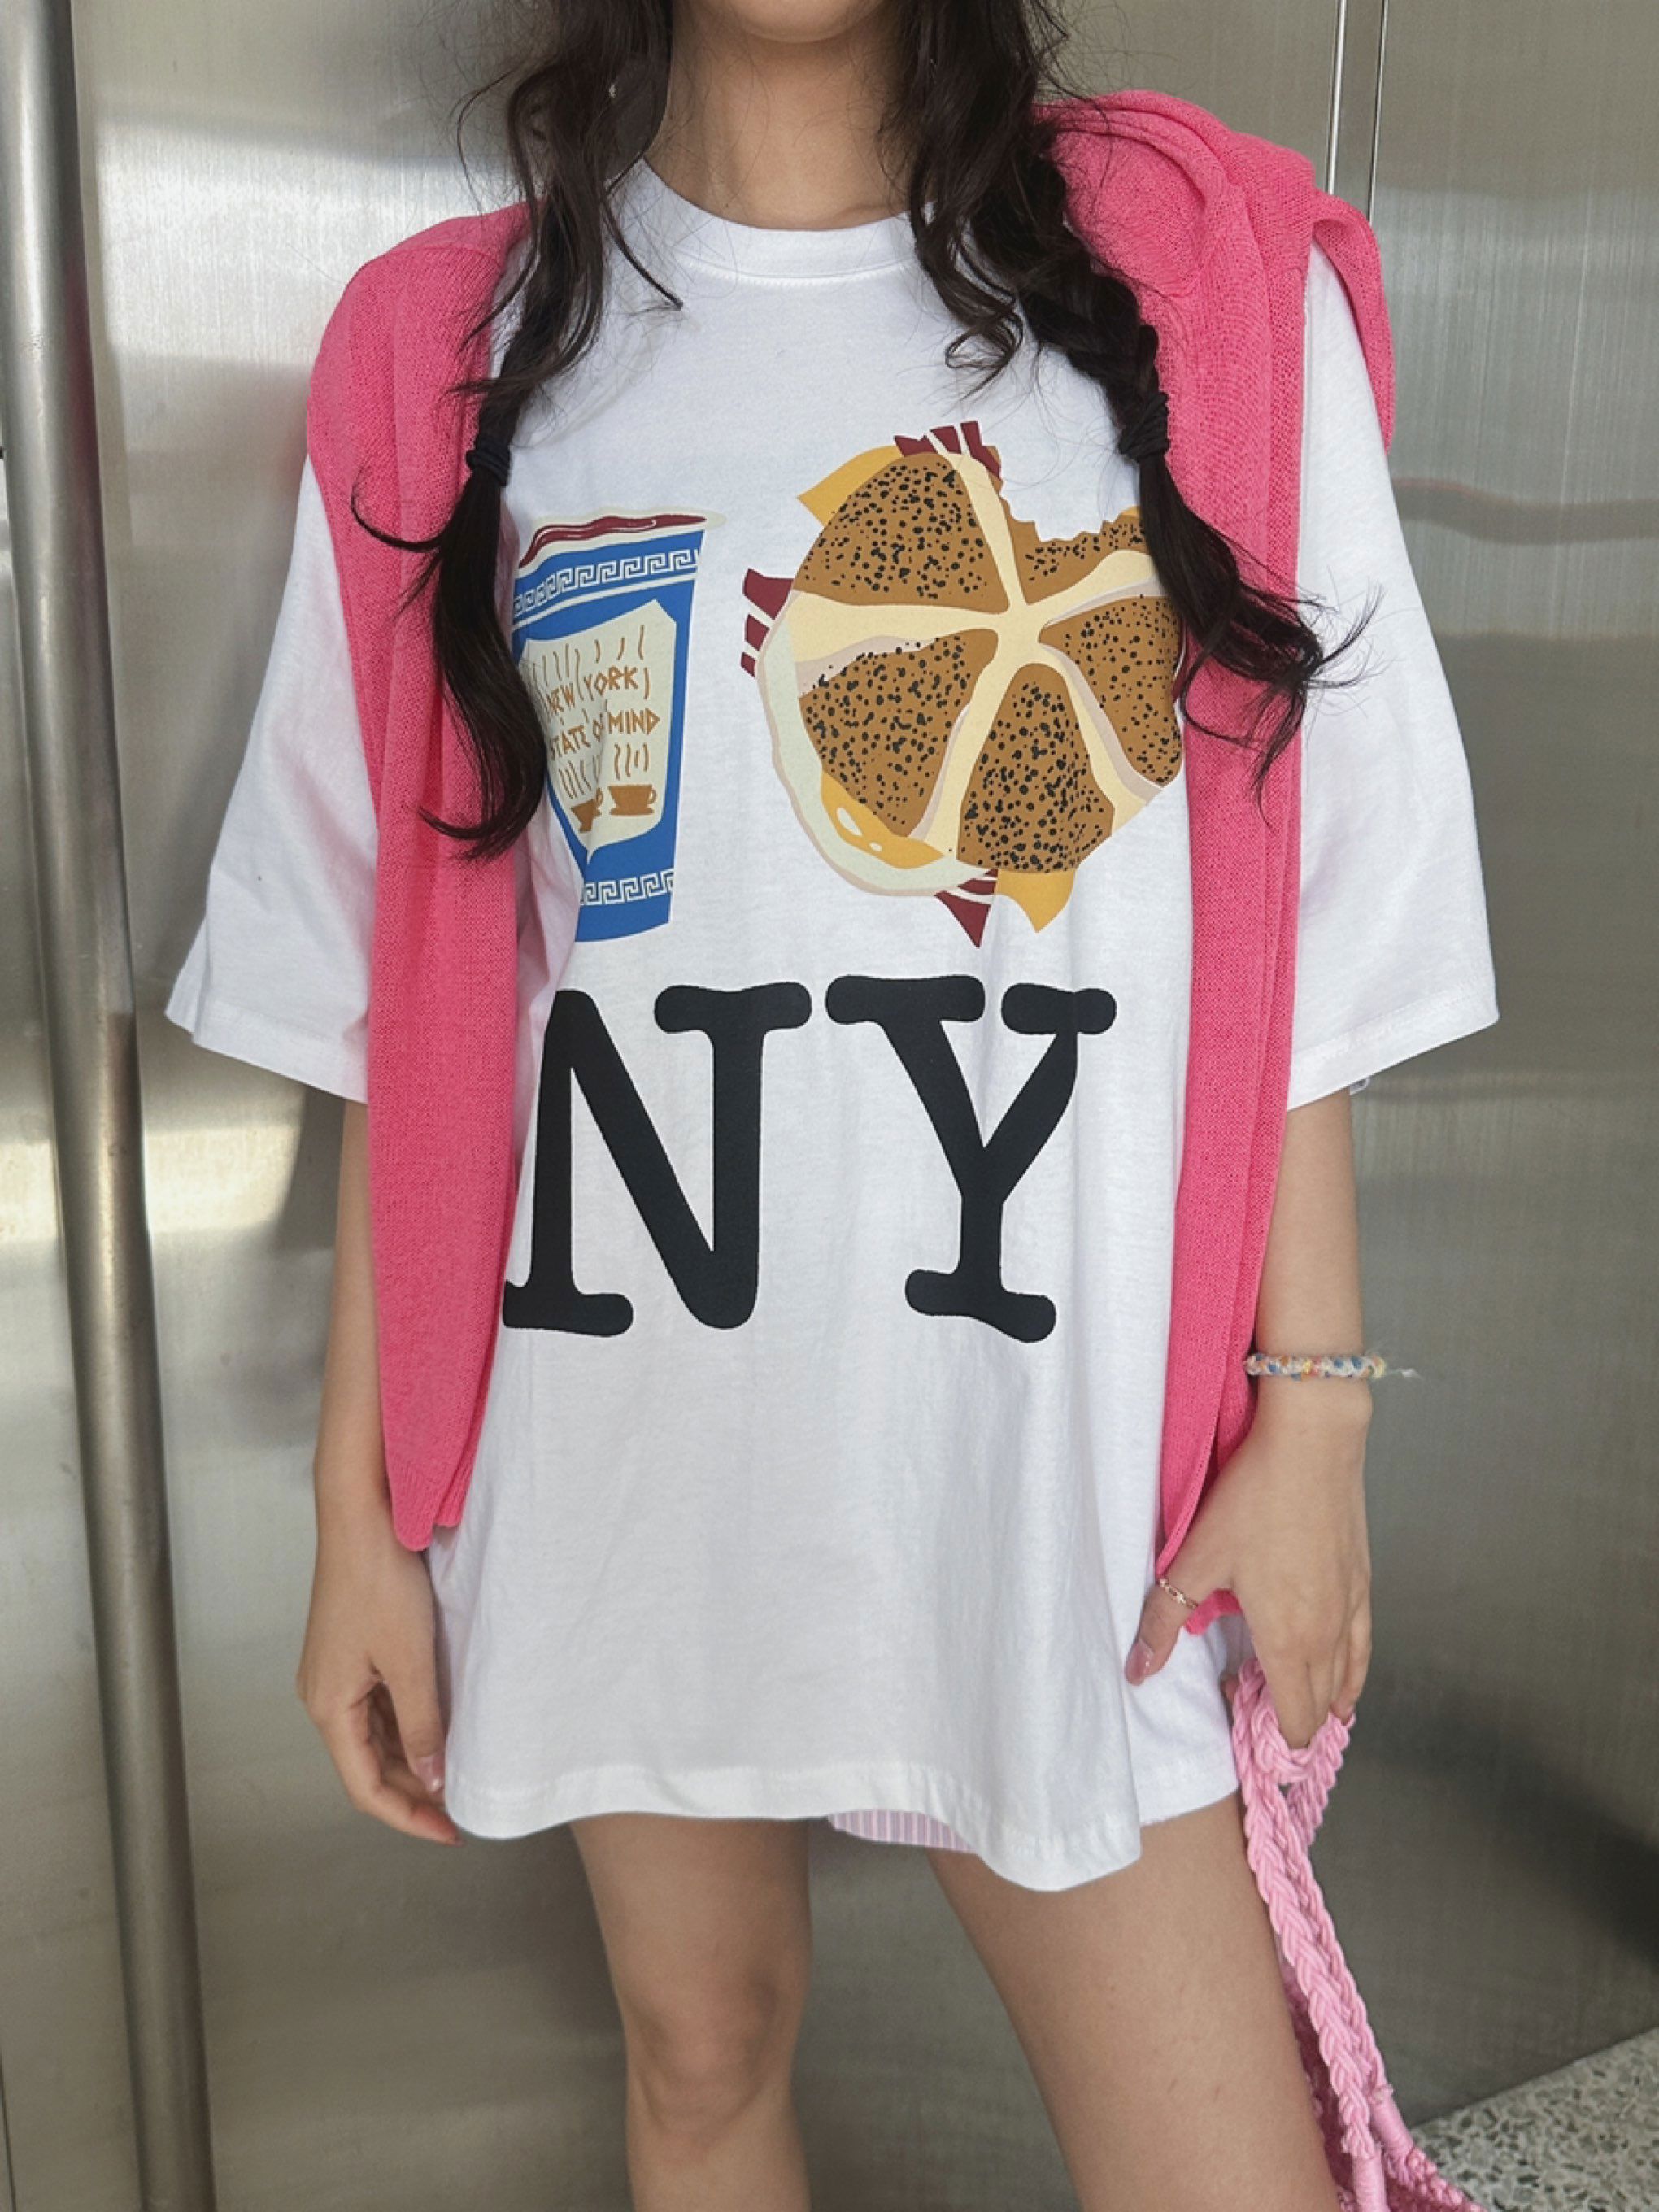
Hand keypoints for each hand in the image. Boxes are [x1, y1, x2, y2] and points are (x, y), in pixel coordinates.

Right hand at [295, 1478, 460, 1843]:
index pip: (365, 1788)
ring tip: (457, 1770)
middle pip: (368, 1764)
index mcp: (328, 1707)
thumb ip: (421, 1725)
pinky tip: (439, 1725)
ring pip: (374, 1736)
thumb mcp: (409, 1662)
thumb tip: (434, 1778)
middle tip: (461, 1806)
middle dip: (413, 1790)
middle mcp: (323, 1696)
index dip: (408, 1816)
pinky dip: (407, 1723)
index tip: (449, 1832)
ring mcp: (336, 1673)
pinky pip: (377, 1704)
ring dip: (412, 1757)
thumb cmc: (378, 1580)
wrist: (362, 1516)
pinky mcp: (350, 1651)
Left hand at [1125, 1382, 1372, 1747]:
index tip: (1244, 1731)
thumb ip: (1164, 1620)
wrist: (1313, 1445)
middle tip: (1246, 1701)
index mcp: (1288, 1639)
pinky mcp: (1364, 1585)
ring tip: (1289, 1700)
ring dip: (1318, 1701)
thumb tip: (1138, 1672)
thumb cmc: (1254, 1500)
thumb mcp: (1196, 1559)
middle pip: (1318, 1708)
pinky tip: (1341, 1682)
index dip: (1273, 1740)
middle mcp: (1329, 1636)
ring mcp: (1352, 1611)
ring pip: (1344, 1683)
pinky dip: (1350, 1676)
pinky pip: (1362, 1650)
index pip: (1293, 1721)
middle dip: (1286, 1721)